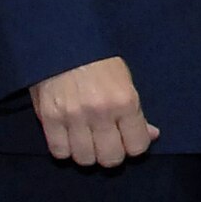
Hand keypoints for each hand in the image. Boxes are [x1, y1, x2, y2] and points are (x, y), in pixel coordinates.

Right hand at [28, 56, 157, 166]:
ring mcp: (73, 117)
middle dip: (112, 154)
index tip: (129, 140)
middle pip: (111, 159)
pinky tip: (69, 137)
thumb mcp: (126, 80)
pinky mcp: (49, 119)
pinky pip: (59, 152)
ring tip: (87, 140)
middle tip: (108, 143)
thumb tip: (151, 135)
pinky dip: (65, 149)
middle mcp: (100, 112)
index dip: (134, 146)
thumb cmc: (100, 61)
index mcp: (125, 101)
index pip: (137, 146)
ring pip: (85, 159)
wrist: (65, 41)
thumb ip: (137, 112)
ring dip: (88, 153)